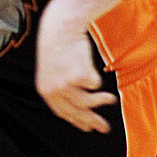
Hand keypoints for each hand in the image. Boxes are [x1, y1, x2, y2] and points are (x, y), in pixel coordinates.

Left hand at [35, 8, 116, 132]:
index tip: (88, 128)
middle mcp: (53, 91)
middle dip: (91, 121)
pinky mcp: (79, 76)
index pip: (63, 113)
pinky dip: (96, 78)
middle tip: (105, 128)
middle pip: (75, 113)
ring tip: (111, 99)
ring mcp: (66, 84)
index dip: (77, 121)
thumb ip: (61, 87)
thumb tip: (80, 105)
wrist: (60, 28)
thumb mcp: (53, 71)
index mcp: (45, 90)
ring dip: (101, 101)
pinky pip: (94, 84)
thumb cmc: (59, 47)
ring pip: (87, 102)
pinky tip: (93, 69)